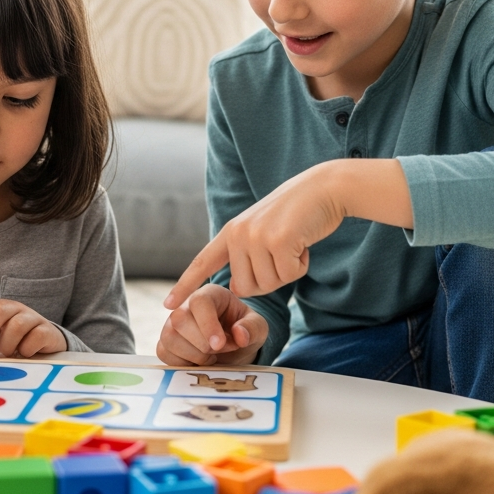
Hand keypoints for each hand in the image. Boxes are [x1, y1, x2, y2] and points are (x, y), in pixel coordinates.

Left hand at [0, 299, 67, 357]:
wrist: (43, 345)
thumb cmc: (8, 344)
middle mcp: (12, 308)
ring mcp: (31, 317)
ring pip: (17, 324)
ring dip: (8, 344)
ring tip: (7, 354)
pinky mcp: (47, 329)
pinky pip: (36, 336)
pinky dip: (27, 349)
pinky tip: (25, 355)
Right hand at [156, 284, 267, 366]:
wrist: (234, 346)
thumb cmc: (244, 330)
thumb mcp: (258, 327)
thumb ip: (252, 328)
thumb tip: (240, 335)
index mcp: (211, 294)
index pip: (199, 301)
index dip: (207, 324)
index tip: (219, 344)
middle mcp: (187, 305)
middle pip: (179, 319)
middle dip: (202, 343)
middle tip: (220, 350)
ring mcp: (172, 323)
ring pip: (169, 337)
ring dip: (193, 355)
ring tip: (211, 356)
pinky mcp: (166, 341)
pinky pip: (164, 352)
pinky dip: (182, 363)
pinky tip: (198, 362)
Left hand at [164, 159, 413, 308]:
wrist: (324, 187)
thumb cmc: (297, 214)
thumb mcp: (262, 230)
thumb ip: (246, 253)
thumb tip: (238, 290)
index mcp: (230, 231)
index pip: (202, 262)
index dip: (185, 285)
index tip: (168, 305)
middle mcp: (238, 233)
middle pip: (245, 288)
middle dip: (268, 280)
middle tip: (283, 253)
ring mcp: (256, 236)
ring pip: (268, 285)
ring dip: (287, 271)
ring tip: (293, 244)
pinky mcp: (279, 241)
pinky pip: (289, 275)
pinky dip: (302, 265)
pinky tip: (304, 243)